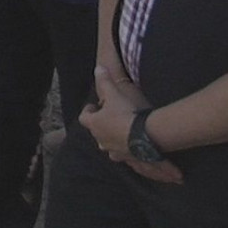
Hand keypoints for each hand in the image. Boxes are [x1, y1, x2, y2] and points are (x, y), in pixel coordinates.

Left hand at [80, 67, 183, 183]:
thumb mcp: (114, 94)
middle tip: (110, 117)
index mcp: (95, 125)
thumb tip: (97, 68)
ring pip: (109, 147)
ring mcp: (114, 152)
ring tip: (122, 132)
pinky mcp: (127, 159)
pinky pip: (124, 156)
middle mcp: (101, 140)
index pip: (84, 118)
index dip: (88, 111)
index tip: (93, 106)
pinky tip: (135, 149)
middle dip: (101, 126)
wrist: (143, 137)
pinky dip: (127, 152)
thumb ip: (105, 81)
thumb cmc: (125, 114)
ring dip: (113, 139)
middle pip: (96, 133)